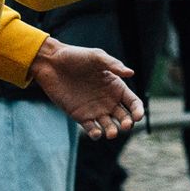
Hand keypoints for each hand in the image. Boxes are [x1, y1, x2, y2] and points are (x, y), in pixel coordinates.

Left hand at [28, 39, 144, 139]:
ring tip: (111, 134)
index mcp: (116, 87)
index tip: (138, 116)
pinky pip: (92, 129)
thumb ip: (114, 65)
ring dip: (112, 132)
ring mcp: (95, 110)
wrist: (52, 64)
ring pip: (109, 126)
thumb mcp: (96, 57)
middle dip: (127, 123)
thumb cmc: (76, 56)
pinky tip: (97, 133)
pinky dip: (96, 134)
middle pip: (124, 117)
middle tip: (125, 125)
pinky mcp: (81, 116)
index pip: (133, 102)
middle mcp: (108, 100)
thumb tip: (131, 73)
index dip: (138, 110)